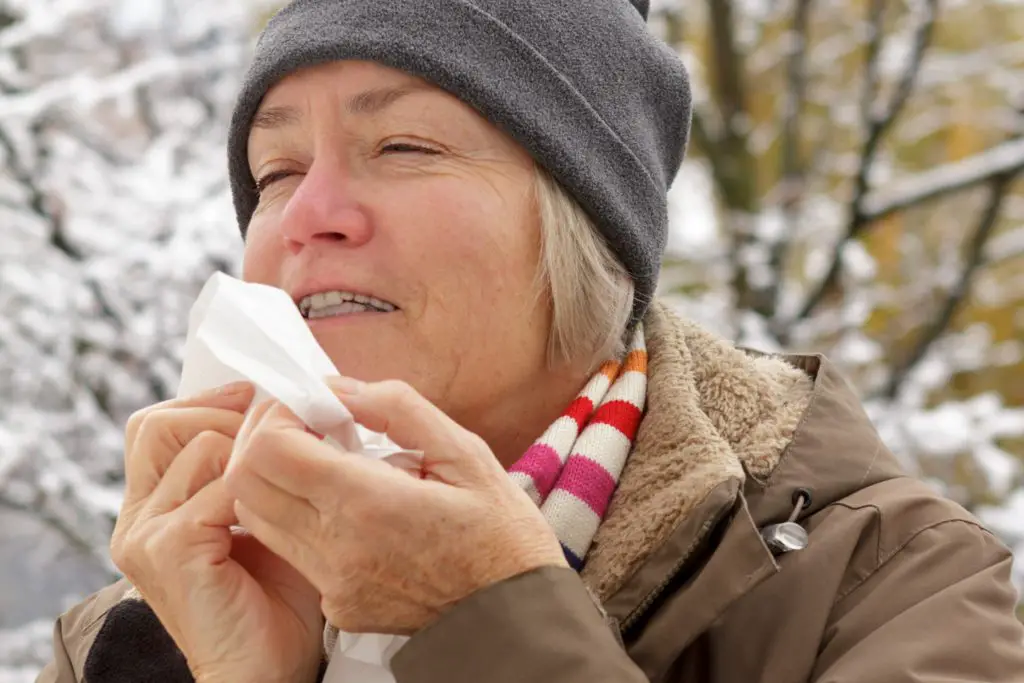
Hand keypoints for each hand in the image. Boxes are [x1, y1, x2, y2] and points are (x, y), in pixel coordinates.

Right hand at [110, 383, 323, 682]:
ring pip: (199, 446)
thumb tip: (274, 412)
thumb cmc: (275, 596)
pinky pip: (218, 487)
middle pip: (161, 424)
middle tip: (275, 432)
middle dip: (226, 417)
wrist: (267, 667)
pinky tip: (277, 511)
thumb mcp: (258, 515)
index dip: (206, 403)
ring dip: (252, 452)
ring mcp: (147, 534)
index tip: (252, 399)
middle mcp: (139, 518)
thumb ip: (251, 468)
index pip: (157, 425)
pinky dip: (256, 489)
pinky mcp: (169, 550)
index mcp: (153, 506)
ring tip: (283, 476)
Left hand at [224, 378, 567, 634]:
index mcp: (368, 502)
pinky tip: (346, 504)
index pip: (270, 449)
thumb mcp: (466, 453)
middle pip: (245, 481)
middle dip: (264, 438)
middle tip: (308, 424)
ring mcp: (331, 583)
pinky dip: (299, 516)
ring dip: (275, 478)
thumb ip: (399, 409)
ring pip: (256, 517)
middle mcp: (336, 547)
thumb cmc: (500, 535)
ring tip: (325, 460)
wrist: (512, 618)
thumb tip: (344, 390)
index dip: (280, 414)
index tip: (316, 405)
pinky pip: (290, 551)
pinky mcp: (335, 606)